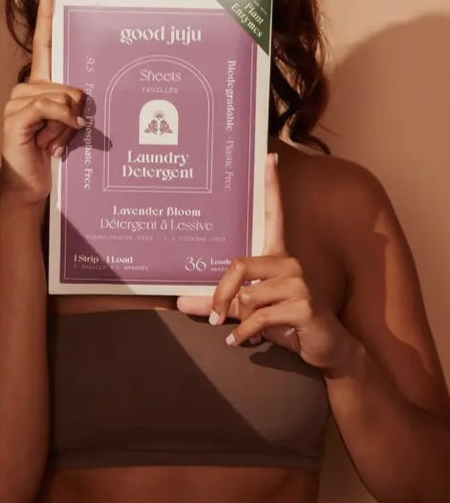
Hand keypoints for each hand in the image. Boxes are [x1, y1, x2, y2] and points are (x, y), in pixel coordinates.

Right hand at [0, 0, 85, 206]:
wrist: (30, 185)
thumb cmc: (53, 154)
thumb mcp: (70, 125)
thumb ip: (75, 105)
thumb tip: (83, 99)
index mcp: (41, 85)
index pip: (44, 42)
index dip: (47, 15)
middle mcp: (27, 88)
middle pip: (70, 84)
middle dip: (77, 114)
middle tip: (67, 137)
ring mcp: (17, 102)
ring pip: (63, 97)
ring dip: (68, 126)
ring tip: (56, 144)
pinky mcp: (15, 118)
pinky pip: (49, 108)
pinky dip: (61, 124)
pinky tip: (55, 143)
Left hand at [177, 153, 356, 374]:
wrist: (326, 348)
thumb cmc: (286, 323)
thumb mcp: (249, 311)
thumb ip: (219, 303)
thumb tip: (179, 302)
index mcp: (278, 255)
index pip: (274, 213)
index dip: (272, 185)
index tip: (270, 156)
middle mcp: (289, 261)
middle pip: (240, 265)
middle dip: (221, 294)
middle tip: (214, 317)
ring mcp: (299, 282)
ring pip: (248, 296)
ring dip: (238, 320)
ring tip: (239, 331)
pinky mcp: (304, 305)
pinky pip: (259, 317)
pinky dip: (244, 334)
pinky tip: (240, 342)